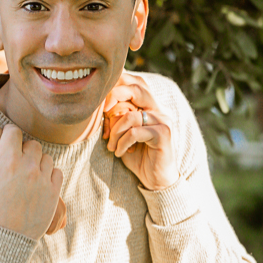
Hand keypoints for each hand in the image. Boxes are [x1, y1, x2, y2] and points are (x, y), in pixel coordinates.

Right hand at [0, 124, 63, 240]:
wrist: (9, 238)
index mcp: (8, 163)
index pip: (13, 132)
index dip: (10, 133)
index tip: (9, 138)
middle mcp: (27, 168)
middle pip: (33, 144)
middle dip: (26, 149)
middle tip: (21, 160)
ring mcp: (42, 179)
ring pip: (46, 158)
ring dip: (39, 162)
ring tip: (32, 174)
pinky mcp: (53, 192)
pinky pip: (56, 172)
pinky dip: (50, 175)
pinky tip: (41, 182)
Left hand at [103, 71, 179, 190]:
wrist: (156, 180)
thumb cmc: (138, 156)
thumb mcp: (123, 134)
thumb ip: (116, 118)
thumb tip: (99, 105)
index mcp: (151, 105)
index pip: (135, 82)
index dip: (116, 85)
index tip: (101, 104)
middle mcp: (159, 108)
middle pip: (136, 88)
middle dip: (114, 98)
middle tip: (103, 115)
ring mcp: (163, 120)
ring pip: (130, 115)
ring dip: (115, 131)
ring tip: (111, 146)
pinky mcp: (163, 134)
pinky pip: (135, 132)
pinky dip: (122, 142)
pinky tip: (119, 153)